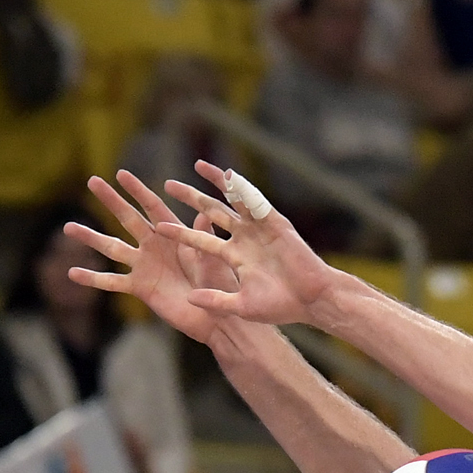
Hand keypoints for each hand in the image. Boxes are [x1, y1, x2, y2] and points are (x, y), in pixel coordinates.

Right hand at [67, 171, 237, 343]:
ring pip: (112, 248)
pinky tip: (72, 273)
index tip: (121, 173)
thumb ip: (204, 238)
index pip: (153, 207)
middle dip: (111, 201)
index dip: (138, 191)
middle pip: (129, 219)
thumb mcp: (214, 258)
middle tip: (92, 181)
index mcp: (174, 235)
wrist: (218, 317)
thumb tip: (204, 214)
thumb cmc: (221, 285)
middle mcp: (155, 247)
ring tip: (67, 227)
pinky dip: (93, 279)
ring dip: (90, 238)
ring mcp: (145, 266)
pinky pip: (112, 282)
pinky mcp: (140, 288)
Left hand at [155, 162, 343, 327]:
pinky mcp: (276, 223)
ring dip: (216, 182)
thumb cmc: (281, 306)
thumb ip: (216, 301)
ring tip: (197, 165)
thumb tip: (190, 298)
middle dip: (192, 198)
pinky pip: (256, 202)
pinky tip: (229, 174)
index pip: (201, 241)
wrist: (312, 300)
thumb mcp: (242, 306)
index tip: (160, 227)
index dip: (181, 234)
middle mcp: (245, 239)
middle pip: (213, 212)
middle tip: (168, 184)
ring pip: (233, 200)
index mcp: (236, 257)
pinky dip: (243, 188)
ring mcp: (260, 229)